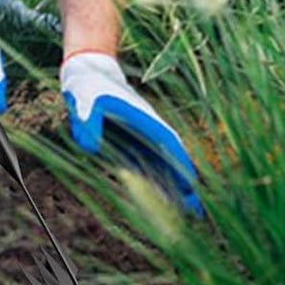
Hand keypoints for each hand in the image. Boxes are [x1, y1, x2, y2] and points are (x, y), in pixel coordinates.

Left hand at [59, 52, 203, 216]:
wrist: (87, 72)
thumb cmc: (89, 86)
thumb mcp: (87, 101)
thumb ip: (89, 124)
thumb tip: (91, 148)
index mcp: (143, 120)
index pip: (168, 146)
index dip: (180, 165)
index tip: (191, 186)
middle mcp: (147, 130)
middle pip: (171, 160)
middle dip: (184, 184)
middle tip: (197, 212)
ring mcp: (140, 137)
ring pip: (162, 166)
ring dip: (174, 187)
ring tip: (188, 212)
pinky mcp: (129, 142)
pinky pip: (147, 166)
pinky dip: (157, 181)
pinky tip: (163, 200)